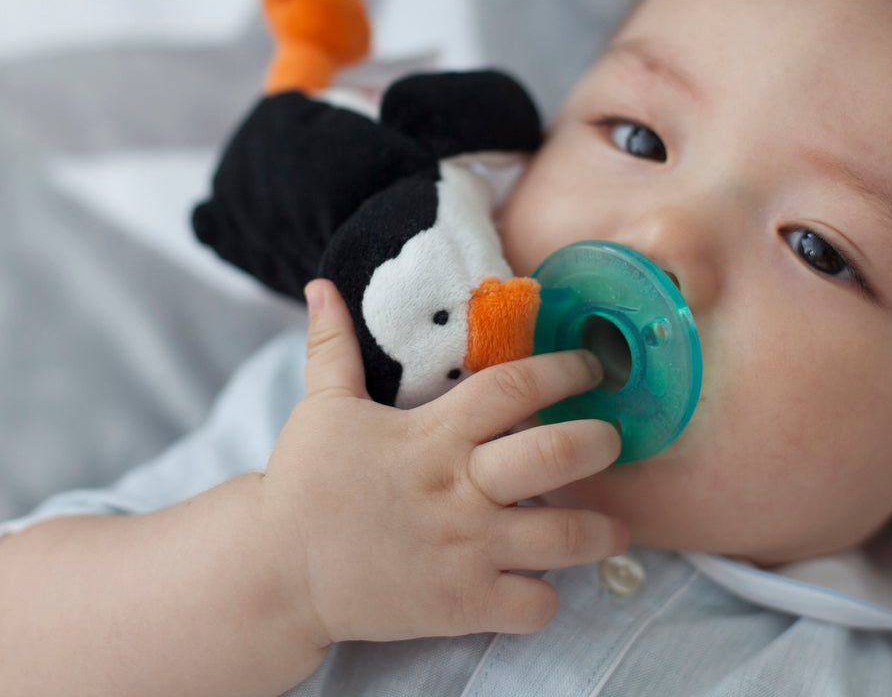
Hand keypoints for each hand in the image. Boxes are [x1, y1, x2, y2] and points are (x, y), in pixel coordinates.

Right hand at [261, 279, 628, 646]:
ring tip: (614, 526)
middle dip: (599, 444)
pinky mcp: (462, 604)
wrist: (278, 572)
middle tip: (612, 441)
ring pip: (563, 538)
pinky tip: (544, 582)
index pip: (514, 388)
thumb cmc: (305, 485)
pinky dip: (548, 598)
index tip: (588, 368)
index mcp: (434, 435)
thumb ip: (332, 346)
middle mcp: (459, 489)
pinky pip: (534, 606)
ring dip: (600, 531)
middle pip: (556, 455)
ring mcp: (466, 550)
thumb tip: (321, 286)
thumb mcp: (321, 408)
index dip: (561, 371)